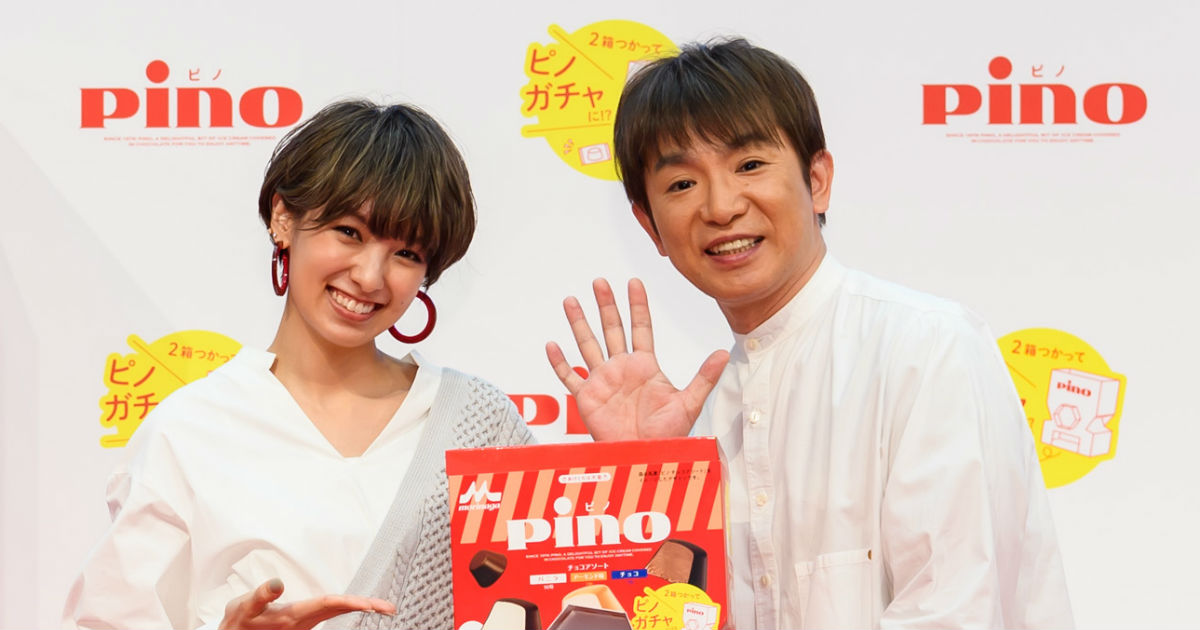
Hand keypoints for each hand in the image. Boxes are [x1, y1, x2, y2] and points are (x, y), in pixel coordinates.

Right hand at [218, 578, 395, 629]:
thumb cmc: (240, 622)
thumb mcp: (244, 607)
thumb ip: (261, 595)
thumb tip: (276, 583)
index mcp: (293, 615)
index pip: (328, 604)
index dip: (350, 602)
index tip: (371, 605)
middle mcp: (303, 621)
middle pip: (339, 609)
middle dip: (365, 606)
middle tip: (390, 607)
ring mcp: (304, 624)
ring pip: (336, 612)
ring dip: (358, 606)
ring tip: (381, 605)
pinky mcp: (302, 623)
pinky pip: (329, 612)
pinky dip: (346, 607)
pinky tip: (360, 605)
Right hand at [545, 278, 728, 440]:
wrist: (646, 458)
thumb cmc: (667, 435)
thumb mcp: (688, 403)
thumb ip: (704, 377)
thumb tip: (724, 353)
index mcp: (644, 366)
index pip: (640, 328)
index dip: (637, 305)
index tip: (634, 282)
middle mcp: (621, 369)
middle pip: (611, 329)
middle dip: (606, 305)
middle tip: (600, 281)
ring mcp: (602, 382)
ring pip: (587, 345)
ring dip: (579, 323)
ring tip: (571, 301)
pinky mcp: (587, 399)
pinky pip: (569, 377)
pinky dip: (560, 362)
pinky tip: (552, 345)